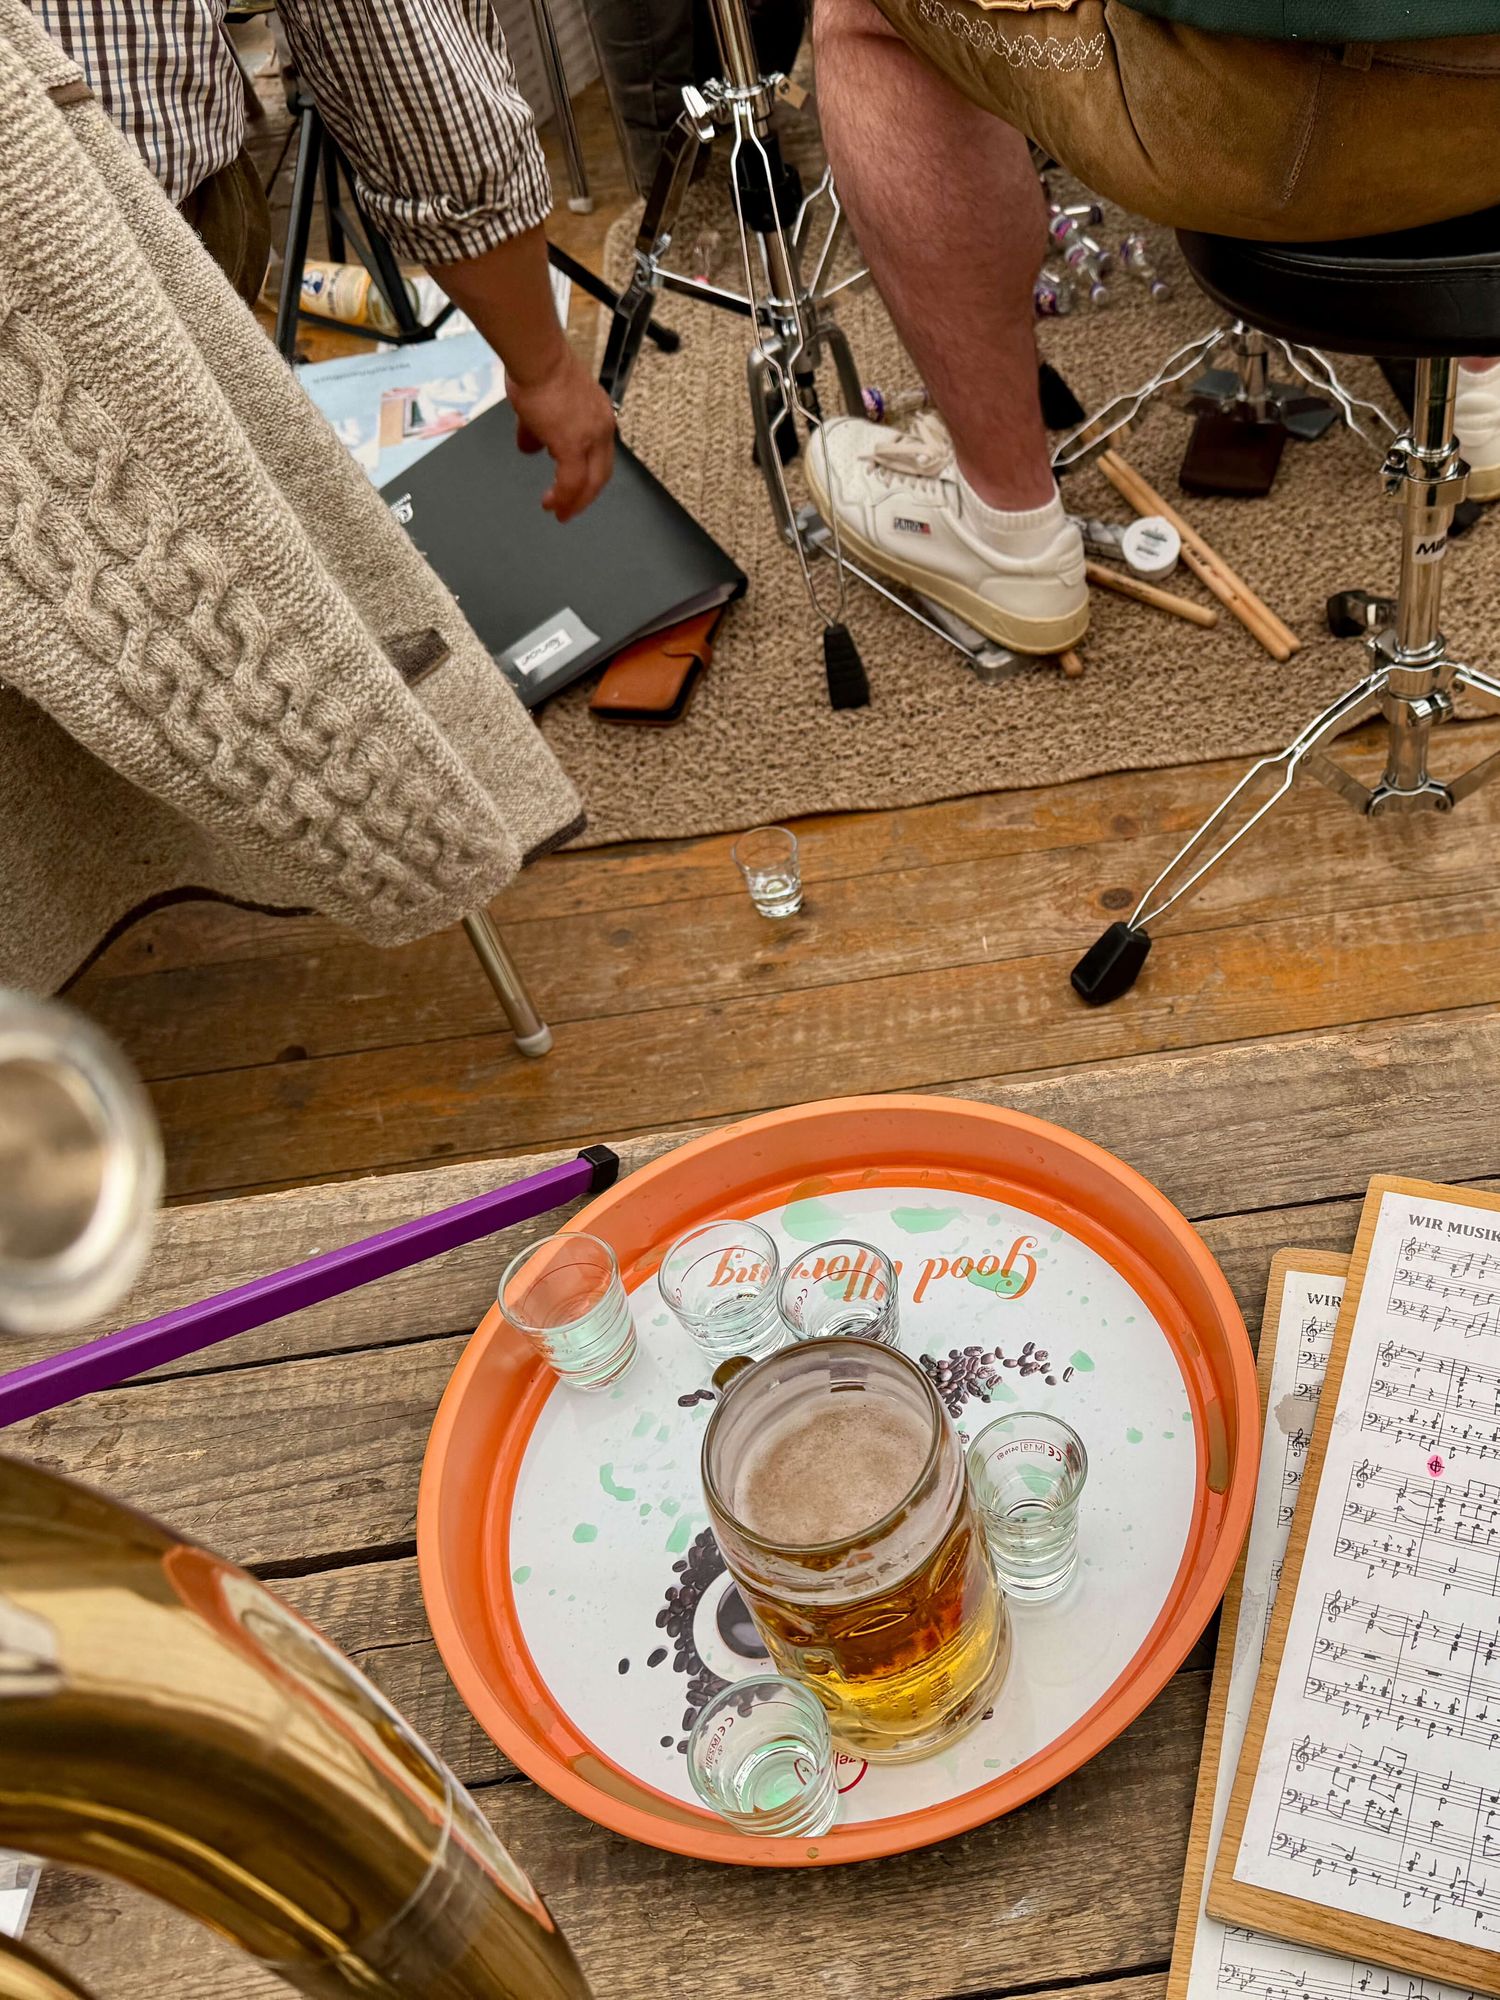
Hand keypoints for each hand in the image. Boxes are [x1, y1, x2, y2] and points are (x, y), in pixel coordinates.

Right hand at [508, 348, 616, 522]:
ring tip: (559, 510)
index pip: (600, 455)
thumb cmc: (537, 369)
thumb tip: (530, 446)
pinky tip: (551, 503)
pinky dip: (563, 496)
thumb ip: (538, 430)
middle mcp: (602, 426)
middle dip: (585, 496)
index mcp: (598, 414)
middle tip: (570, 510)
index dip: (588, 475)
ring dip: (574, 499)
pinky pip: (571, 481)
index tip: (574, 488)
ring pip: (589, 481)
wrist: (537, 357)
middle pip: (601, 473)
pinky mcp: (573, 445)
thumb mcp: (541, 404)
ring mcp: (590, 437)